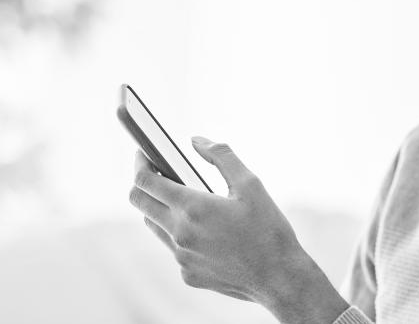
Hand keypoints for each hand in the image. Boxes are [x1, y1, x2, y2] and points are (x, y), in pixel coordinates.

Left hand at [128, 137, 347, 323]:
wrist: (279, 278)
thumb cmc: (268, 229)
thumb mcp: (251, 184)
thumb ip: (221, 156)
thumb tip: (196, 141)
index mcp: (192, 208)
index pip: (145, 181)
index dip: (140, 162)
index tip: (143, 153)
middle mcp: (179, 234)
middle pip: (139, 203)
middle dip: (142, 183)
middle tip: (157, 172)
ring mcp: (181, 257)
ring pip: (153, 225)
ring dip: (159, 208)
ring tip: (182, 199)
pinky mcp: (188, 274)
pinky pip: (173, 248)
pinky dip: (180, 233)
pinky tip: (204, 230)